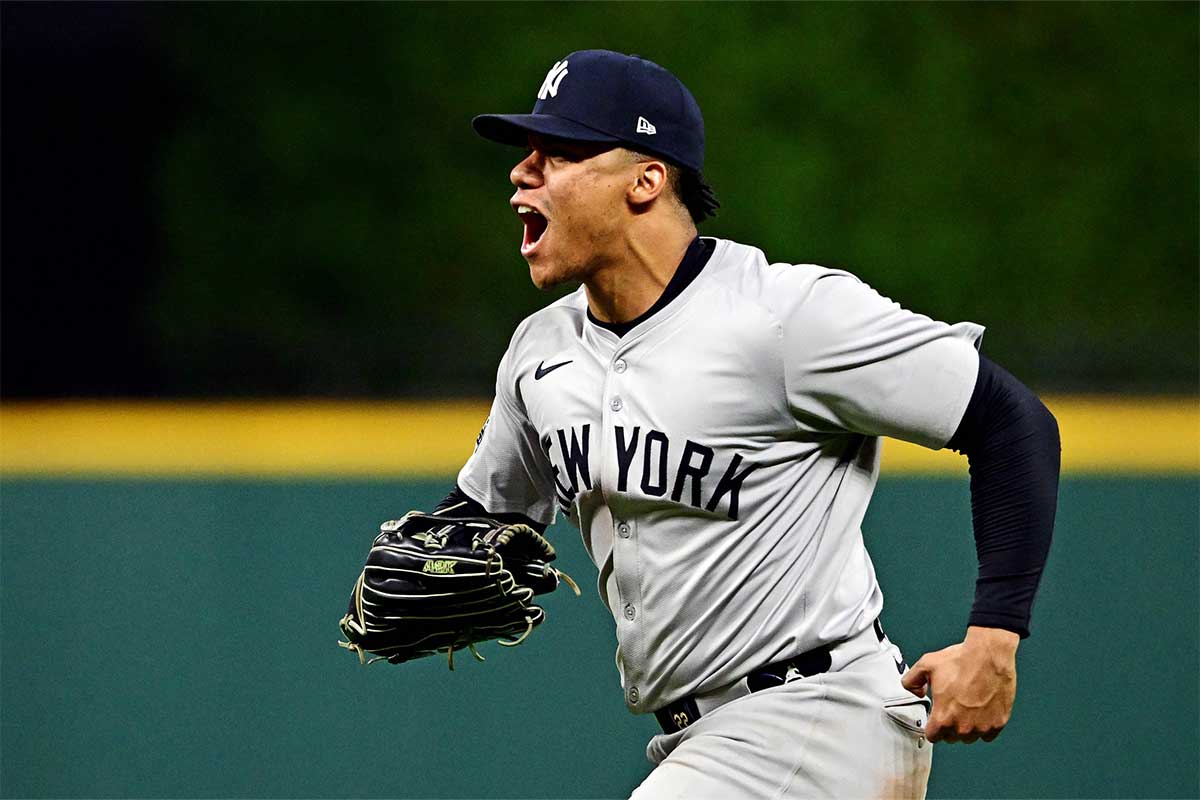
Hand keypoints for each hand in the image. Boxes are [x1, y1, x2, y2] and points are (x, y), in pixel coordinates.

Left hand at [900, 626, 1018, 742]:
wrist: (988, 656)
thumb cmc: (961, 660)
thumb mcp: (925, 666)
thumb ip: (911, 681)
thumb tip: (916, 691)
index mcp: (943, 717)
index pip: (932, 736)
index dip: (932, 726)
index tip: (935, 719)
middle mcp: (962, 727)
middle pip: (951, 738)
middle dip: (948, 726)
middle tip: (951, 708)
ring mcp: (981, 727)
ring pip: (969, 737)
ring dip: (966, 727)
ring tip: (966, 708)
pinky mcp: (998, 723)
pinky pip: (988, 734)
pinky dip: (984, 725)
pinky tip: (981, 711)